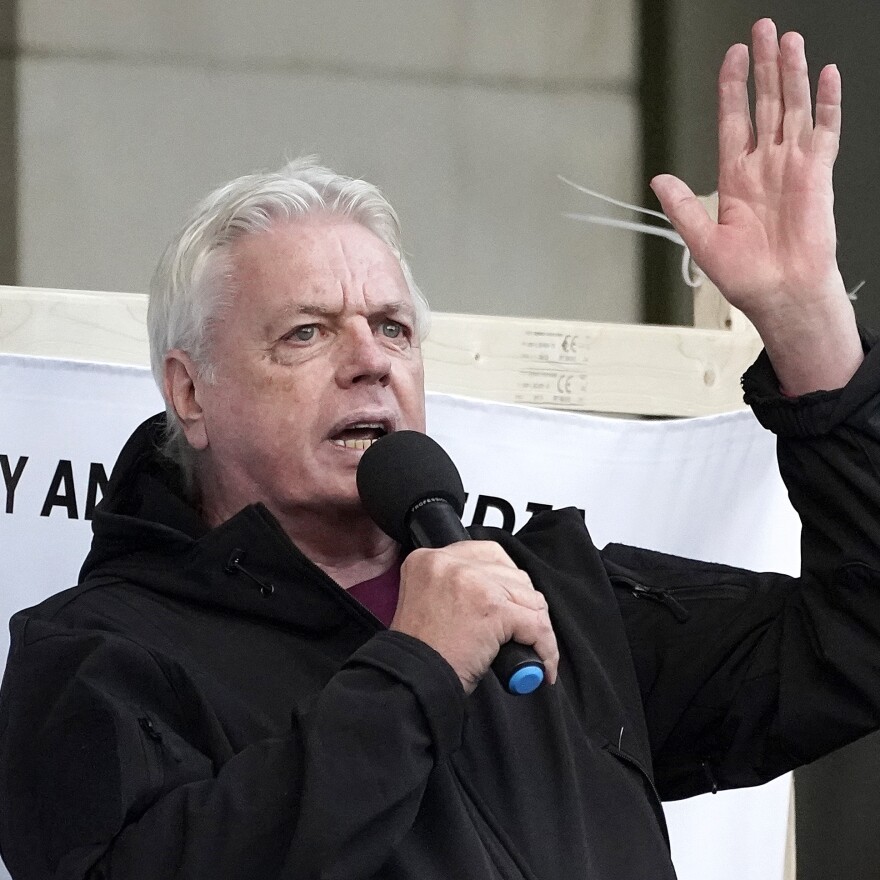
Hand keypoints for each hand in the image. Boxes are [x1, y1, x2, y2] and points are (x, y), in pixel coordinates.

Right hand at [391, 542, 558, 693]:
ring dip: (537, 626)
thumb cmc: (419, 652)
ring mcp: (472, 582)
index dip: (505, 581)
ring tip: (532, 649)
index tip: (510, 603)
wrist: (411, 681)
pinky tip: (542, 665)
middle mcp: (449, 562)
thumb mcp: (427, 602)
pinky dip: (545, 648)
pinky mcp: (493, 608)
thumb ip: (455, 586)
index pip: (487, 554)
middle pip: (511, 573)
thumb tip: (499, 591)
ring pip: (529, 597)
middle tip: (522, 630)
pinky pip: (537, 625)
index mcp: (429, 558)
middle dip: (523, 603)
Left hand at [651, 18, 861, 394]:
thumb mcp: (702, 240)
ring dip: (792, 74)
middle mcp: (765, 166)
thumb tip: (658, 179)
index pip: (733, 120)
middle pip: (764, 104)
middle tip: (762, 29)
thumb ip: (683, 206)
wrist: (781, 294)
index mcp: (735, 178)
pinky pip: (826, 131)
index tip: (732, 56)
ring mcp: (793, 166)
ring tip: (789, 40)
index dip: (733, 87)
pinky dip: (828, 103)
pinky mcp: (819, 175)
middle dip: (763, 67)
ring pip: (794, 108)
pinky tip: (828, 75)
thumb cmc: (746, 276)